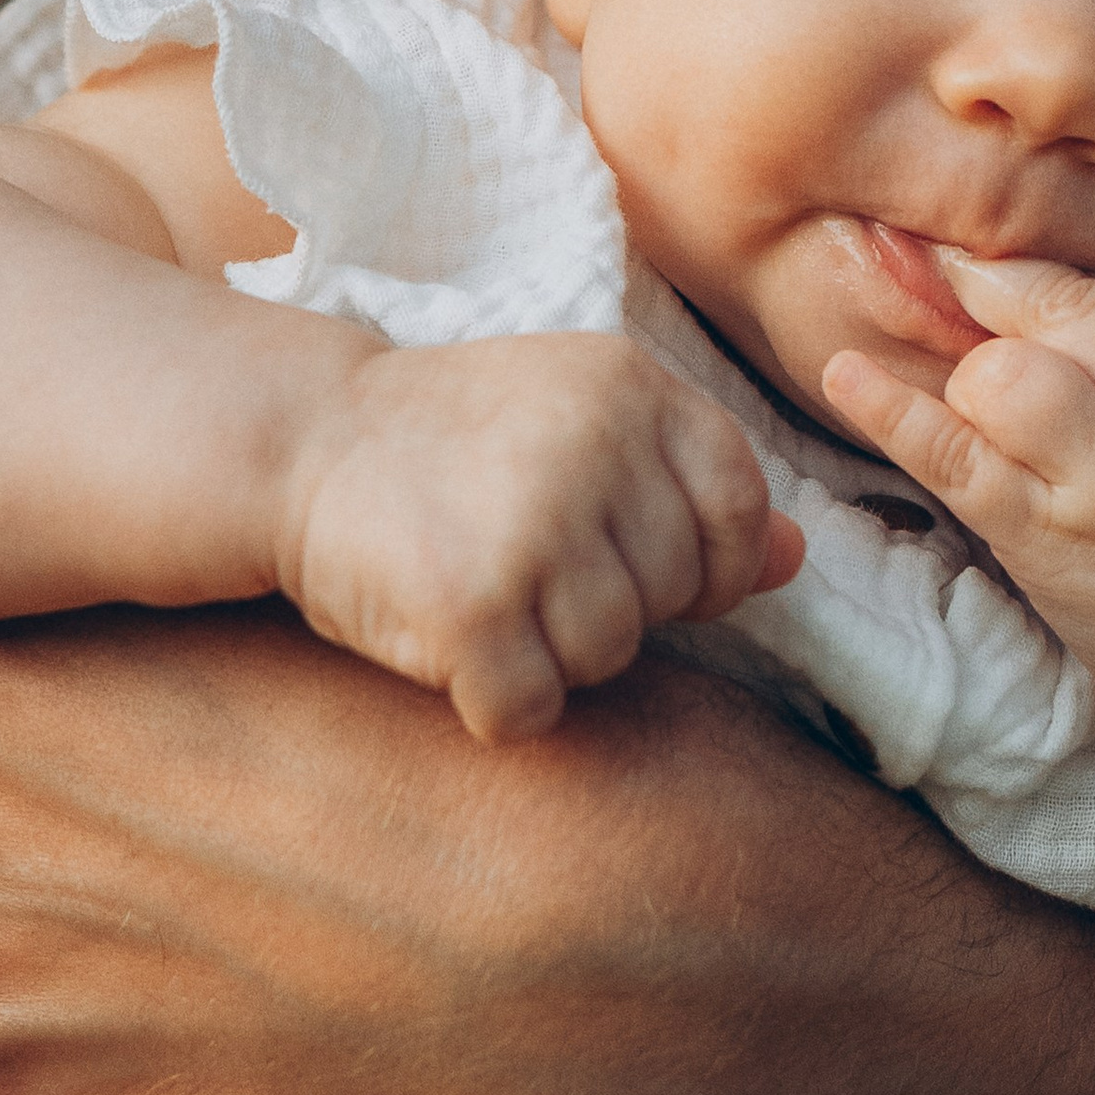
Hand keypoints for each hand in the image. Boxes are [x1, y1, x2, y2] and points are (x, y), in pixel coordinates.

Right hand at [276, 333, 801, 740]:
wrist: (298, 437)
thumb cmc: (454, 440)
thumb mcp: (583, 424)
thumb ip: (691, 485)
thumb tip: (796, 559)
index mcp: (634, 386)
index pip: (740, 505)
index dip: (705, 561)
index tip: (636, 563)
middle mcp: (597, 446)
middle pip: (671, 591)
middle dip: (608, 604)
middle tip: (521, 559)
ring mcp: (535, 525)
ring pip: (609, 655)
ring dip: (549, 653)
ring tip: (484, 589)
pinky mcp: (471, 605)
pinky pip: (530, 708)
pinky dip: (491, 700)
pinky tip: (448, 640)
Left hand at [822, 255, 1094, 735]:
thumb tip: (1057, 271)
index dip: (1020, 256)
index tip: (967, 238)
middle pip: (1044, 306)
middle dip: (978, 287)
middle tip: (922, 265)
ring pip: (996, 374)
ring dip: (965, 369)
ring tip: (964, 385)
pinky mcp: (1049, 538)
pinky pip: (954, 457)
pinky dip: (891, 411)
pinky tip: (844, 373)